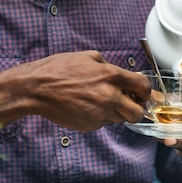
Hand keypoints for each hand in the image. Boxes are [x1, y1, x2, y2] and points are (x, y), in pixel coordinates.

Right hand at [0, 51, 150, 133]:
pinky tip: (87, 107)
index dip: (146, 92)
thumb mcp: (87, 57)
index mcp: (110, 75)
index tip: (142, 93)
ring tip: (102, 103)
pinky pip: (103, 124)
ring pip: (121, 120)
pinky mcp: (89, 125)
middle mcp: (109, 96)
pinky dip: (101, 118)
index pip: (143, 86)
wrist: (35, 89)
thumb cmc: (58, 69)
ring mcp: (99, 113)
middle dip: (136, 109)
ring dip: (117, 114)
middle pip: (137, 112)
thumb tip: (122, 74)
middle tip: (130, 105)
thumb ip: (108, 65)